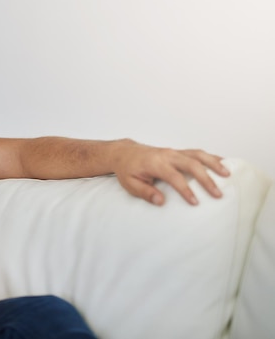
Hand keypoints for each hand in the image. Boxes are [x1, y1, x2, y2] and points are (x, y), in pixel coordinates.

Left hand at [112, 141, 229, 205]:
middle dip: (206, 179)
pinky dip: (211, 157)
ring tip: (228, 174)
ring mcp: (174, 152)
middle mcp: (167, 155)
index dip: (186, 190)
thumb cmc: (128, 169)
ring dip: (214, 163)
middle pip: (191, 164)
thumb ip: (145, 193)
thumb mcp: (130, 184)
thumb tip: (161, 201)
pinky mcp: (178, 152)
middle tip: (218, 193)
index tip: (195, 202)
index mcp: (155, 163)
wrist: (125, 153)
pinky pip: (197, 153)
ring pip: (197, 155)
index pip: (174, 177)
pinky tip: (224, 163)